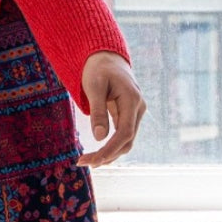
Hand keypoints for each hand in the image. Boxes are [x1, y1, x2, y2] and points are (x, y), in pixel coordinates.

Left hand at [77, 51, 146, 167]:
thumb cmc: (98, 69)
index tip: (93, 160)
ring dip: (109, 154)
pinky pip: (122, 136)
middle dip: (107, 155)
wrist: (107, 59)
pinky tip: (97, 155)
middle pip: (127, 141)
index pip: (125, 133)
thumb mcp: (94, 87)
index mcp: (132, 100)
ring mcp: (136, 113)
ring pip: (126, 141)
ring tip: (87, 161)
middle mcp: (138, 109)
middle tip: (82, 162)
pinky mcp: (129, 116)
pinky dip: (111, 147)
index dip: (110, 149)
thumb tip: (99, 137)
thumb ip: (98, 111)